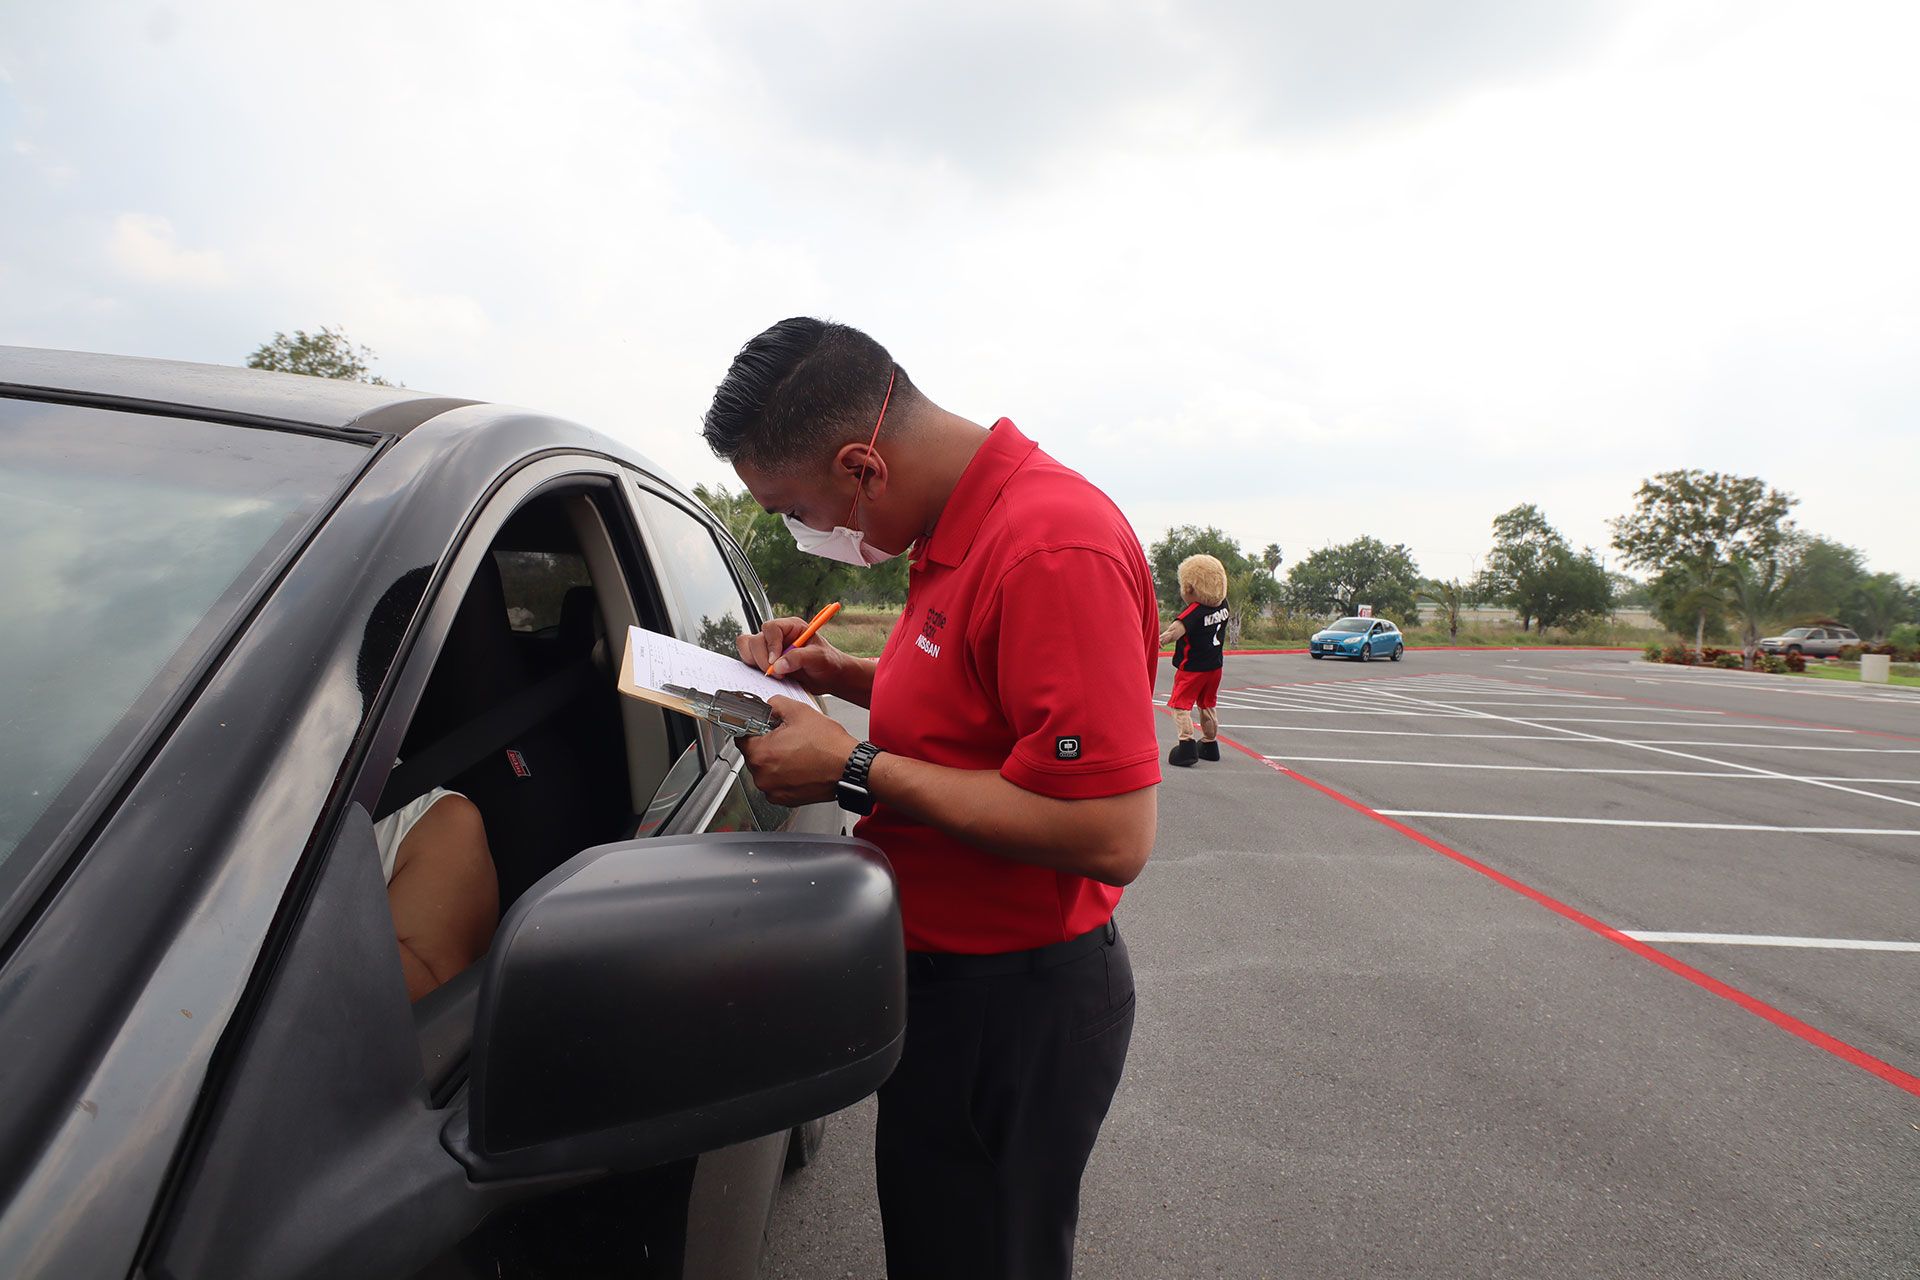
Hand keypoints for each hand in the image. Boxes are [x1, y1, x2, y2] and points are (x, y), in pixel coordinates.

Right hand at [736, 617, 848, 693]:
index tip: (775, 661)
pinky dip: (754, 670)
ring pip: (747, 649)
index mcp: (791, 627)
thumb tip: (778, 665)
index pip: (770, 628)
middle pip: (755, 640)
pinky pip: (749, 662)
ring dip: (756, 664)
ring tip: (774, 676)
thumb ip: (799, 658)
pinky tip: (770, 678)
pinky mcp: (765, 662)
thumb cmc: (828, 661)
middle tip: (777, 674)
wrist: (829, 677)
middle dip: (762, 659)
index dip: (770, 644)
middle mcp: (777, 636)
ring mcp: (769, 649)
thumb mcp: (818, 657)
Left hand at [738, 695, 858, 806]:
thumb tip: (768, 707)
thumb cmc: (828, 745)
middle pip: (753, 755)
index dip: (753, 729)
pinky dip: (784, 775)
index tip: (761, 727)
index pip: (741, 738)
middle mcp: (762, 776)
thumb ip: (775, 704)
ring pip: (765, 770)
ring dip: (776, 761)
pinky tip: (800, 765)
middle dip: (767, 745)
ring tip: (797, 752)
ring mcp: (773, 790)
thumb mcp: (799, 712)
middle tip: (787, 737)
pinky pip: (776, 783)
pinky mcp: (785, 800)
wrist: (849, 768)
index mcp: (761, 754)